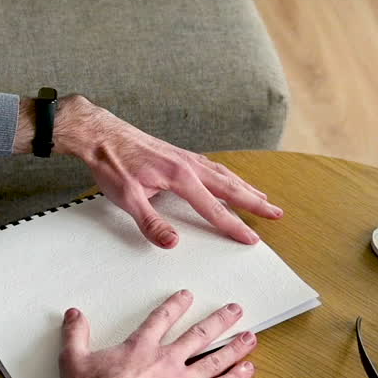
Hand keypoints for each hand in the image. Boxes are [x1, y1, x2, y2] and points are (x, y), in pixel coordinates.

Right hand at [51, 291, 256, 377]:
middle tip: (234, 310)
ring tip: (250, 338)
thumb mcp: (75, 358)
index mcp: (140, 347)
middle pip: (199, 335)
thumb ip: (76, 334)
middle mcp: (165, 360)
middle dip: (219, 321)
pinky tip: (247, 372)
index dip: (175, 306)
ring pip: (214, 359)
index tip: (187, 296)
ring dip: (234, 347)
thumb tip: (74, 316)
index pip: (162, 319)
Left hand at [56, 95, 282, 247]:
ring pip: (223, 174)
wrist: (100, 133)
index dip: (234, 226)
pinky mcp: (177, 153)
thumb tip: (173, 243)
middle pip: (230, 187)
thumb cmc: (112, 163)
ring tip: (262, 196)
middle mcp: (189, 164)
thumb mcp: (126, 198)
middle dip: (255, 201)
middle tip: (278, 212)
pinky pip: (211, 165)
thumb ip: (151, 223)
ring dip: (244, 187)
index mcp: (180, 177)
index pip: (214, 208)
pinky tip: (227, 178)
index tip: (253, 239)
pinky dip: (226, 174)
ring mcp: (184, 156)